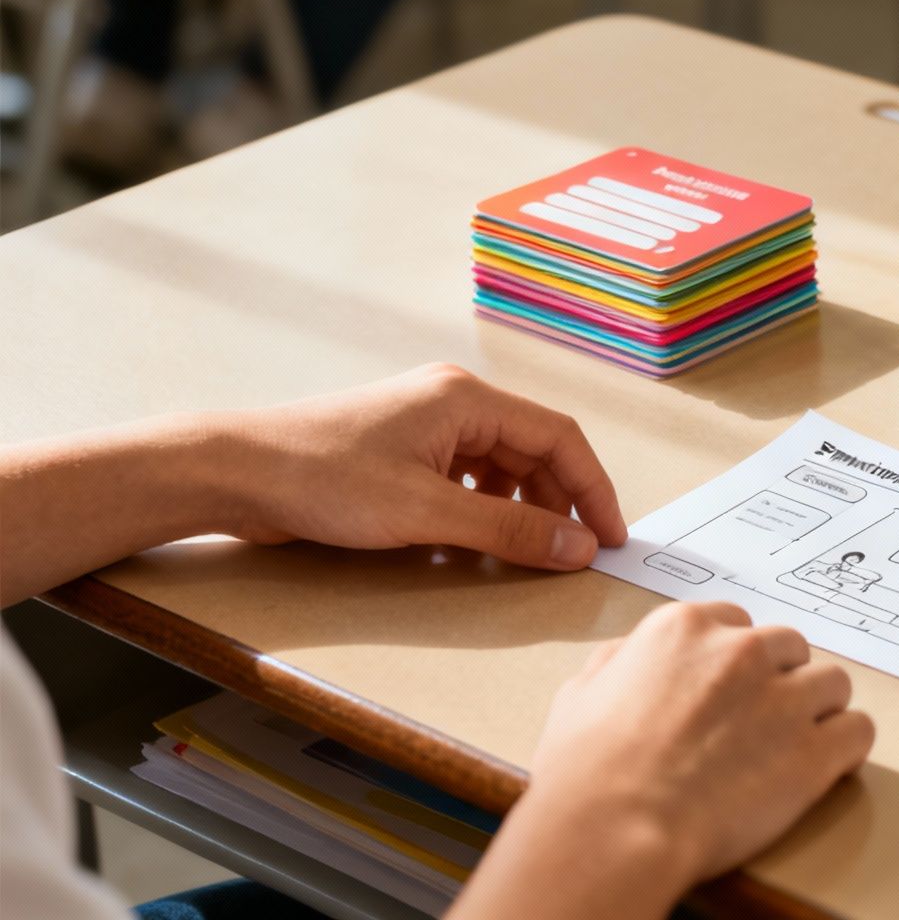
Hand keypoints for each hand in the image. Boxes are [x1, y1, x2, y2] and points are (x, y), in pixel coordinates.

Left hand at [223, 364, 627, 569]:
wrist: (233, 472)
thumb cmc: (319, 477)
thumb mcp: (425, 512)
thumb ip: (508, 531)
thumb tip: (575, 546)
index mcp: (467, 398)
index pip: (559, 437)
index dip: (593, 490)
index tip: (609, 538)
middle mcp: (453, 402)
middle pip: (533, 452)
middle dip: (557, 505)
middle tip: (571, 555)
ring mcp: (426, 426)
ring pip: (501, 469)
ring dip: (518, 511)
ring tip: (521, 554)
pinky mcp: (402, 452)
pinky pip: (466, 479)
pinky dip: (482, 512)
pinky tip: (472, 543)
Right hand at [452, 603, 874, 918]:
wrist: (614, 828)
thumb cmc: (587, 774)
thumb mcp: (580, 696)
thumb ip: (616, 664)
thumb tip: (628, 659)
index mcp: (683, 629)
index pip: (737, 623)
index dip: (738, 661)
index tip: (735, 688)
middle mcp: (740, 651)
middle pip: (790, 648)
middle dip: (781, 681)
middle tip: (763, 723)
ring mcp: (782, 698)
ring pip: (833, 684)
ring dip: (819, 711)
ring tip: (795, 747)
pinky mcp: (814, 751)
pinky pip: (858, 731)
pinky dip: (847, 748)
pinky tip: (828, 766)